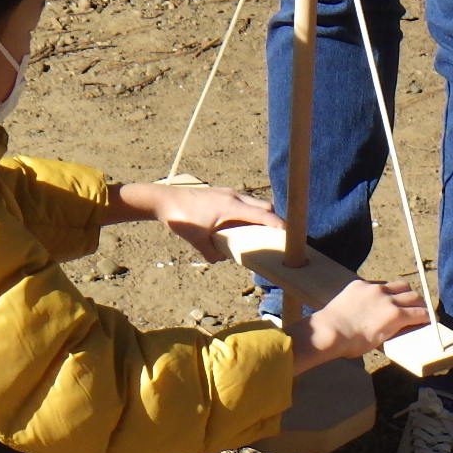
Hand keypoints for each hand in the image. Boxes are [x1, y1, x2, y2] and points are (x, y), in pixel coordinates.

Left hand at [111, 181, 283, 261]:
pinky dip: (247, 212)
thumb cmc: (180, 217)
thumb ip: (212, 253)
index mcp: (231, 207)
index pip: (263, 216)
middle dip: (272, 221)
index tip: (290, 235)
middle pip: (264, 207)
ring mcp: (227, 193)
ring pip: (253, 203)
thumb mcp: (197, 240)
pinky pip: (242, 202)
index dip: (279, 226)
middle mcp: (233, 197)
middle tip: (276, 237)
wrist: (163, 199)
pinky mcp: (220, 193)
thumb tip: (221, 259)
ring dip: (259, 216)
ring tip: (258, 233)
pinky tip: (238, 226)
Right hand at [285, 279, 427, 371]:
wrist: (329, 332)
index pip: (383, 286)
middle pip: (402, 287)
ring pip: (413, 296)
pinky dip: (425, 316)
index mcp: (360, 286)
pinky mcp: (396, 314)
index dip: (392, 295)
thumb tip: (358, 323)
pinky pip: (417, 313)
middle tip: (414, 307)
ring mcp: (386, 300)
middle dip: (409, 297)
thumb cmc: (329, 330)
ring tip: (424, 314)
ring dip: (419, 305)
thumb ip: (355, 311)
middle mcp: (375, 289)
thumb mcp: (343, 311)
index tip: (394, 303)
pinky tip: (430, 321)